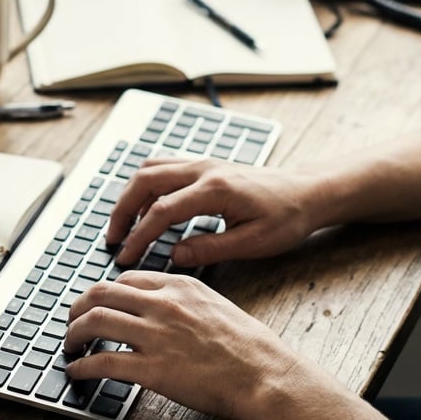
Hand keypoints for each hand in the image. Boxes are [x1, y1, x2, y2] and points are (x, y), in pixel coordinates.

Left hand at [64, 270, 295, 419]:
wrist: (265, 374)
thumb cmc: (249, 346)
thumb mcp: (214, 304)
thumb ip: (182, 300)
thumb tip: (158, 307)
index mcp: (178, 285)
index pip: (125, 279)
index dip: (104, 293)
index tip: (97, 305)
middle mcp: (163, 304)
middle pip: (101, 293)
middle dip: (78, 308)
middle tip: (71, 322)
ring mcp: (156, 335)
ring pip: (95, 321)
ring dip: (73, 334)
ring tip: (69, 346)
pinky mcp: (152, 369)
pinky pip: (103, 362)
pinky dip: (82, 366)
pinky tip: (76, 372)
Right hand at [106, 157, 321, 266]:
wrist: (308, 191)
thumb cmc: (287, 217)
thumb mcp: (254, 243)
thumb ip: (211, 249)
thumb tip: (173, 256)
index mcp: (215, 189)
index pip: (162, 211)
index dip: (139, 236)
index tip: (126, 256)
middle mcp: (204, 169)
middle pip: (145, 181)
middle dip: (122, 210)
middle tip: (113, 239)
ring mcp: (203, 163)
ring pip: (150, 169)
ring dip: (130, 196)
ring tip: (122, 226)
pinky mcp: (204, 165)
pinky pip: (163, 168)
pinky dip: (145, 187)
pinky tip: (144, 209)